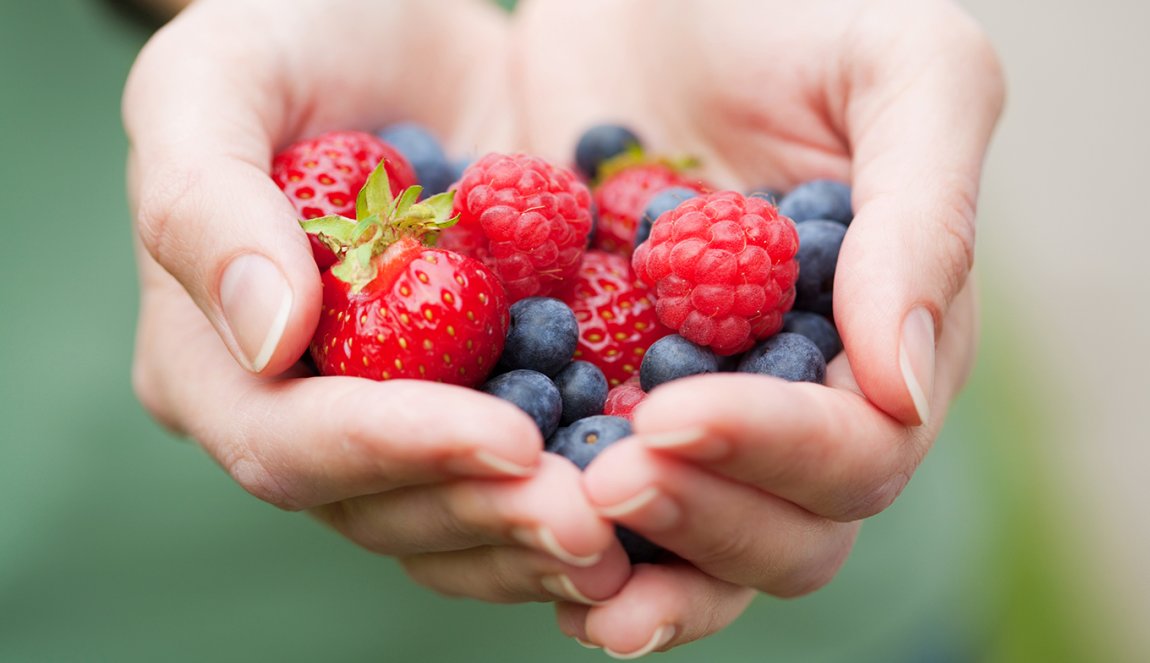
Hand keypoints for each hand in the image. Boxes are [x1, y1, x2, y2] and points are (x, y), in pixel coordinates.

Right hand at [124, 0, 631, 605]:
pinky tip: (647, 500)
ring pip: (456, 521)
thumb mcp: (216, 79)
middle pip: (382, 507)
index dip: (396, 450)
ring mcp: (396, 420)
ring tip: (630, 531)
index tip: (505, 439)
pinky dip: (580, 496)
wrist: (402, 31)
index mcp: (213, 362)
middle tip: (592, 518)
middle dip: (488, 513)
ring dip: (540, 533)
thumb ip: (207, 203)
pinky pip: (520, 480)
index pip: (290, 442)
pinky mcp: (477, 402)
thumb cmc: (289, 34)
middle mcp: (302, 415)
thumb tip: (266, 340)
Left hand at [509, 0, 1002, 654]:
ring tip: (559, 532)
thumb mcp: (900, 70)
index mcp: (882, 339)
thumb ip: (928, 217)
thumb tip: (904, 386)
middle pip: (782, 530)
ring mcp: (693, 404)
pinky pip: (586, 489)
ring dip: (632, 559)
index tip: (675, 415)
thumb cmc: (785, 6)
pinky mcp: (598, 390)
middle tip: (608, 478)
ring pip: (688, 539)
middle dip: (700, 516)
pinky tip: (506, 527)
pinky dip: (556, 529)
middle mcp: (793, 396)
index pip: (857, 452)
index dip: (775, 451)